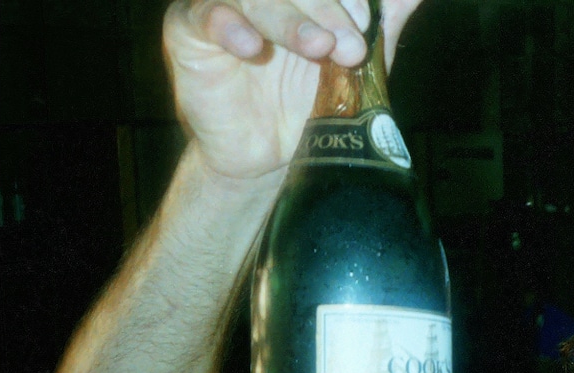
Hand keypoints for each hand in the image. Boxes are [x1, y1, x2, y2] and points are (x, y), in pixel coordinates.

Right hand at [163, 0, 422, 179]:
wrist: (272, 157)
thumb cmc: (314, 101)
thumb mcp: (360, 59)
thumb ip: (384, 18)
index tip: (364, 21)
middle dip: (326, 7)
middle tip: (351, 45)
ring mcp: (223, 2)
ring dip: (289, 20)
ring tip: (318, 49)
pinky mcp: (189, 29)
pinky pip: (204, 15)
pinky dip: (228, 25)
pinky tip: (251, 47)